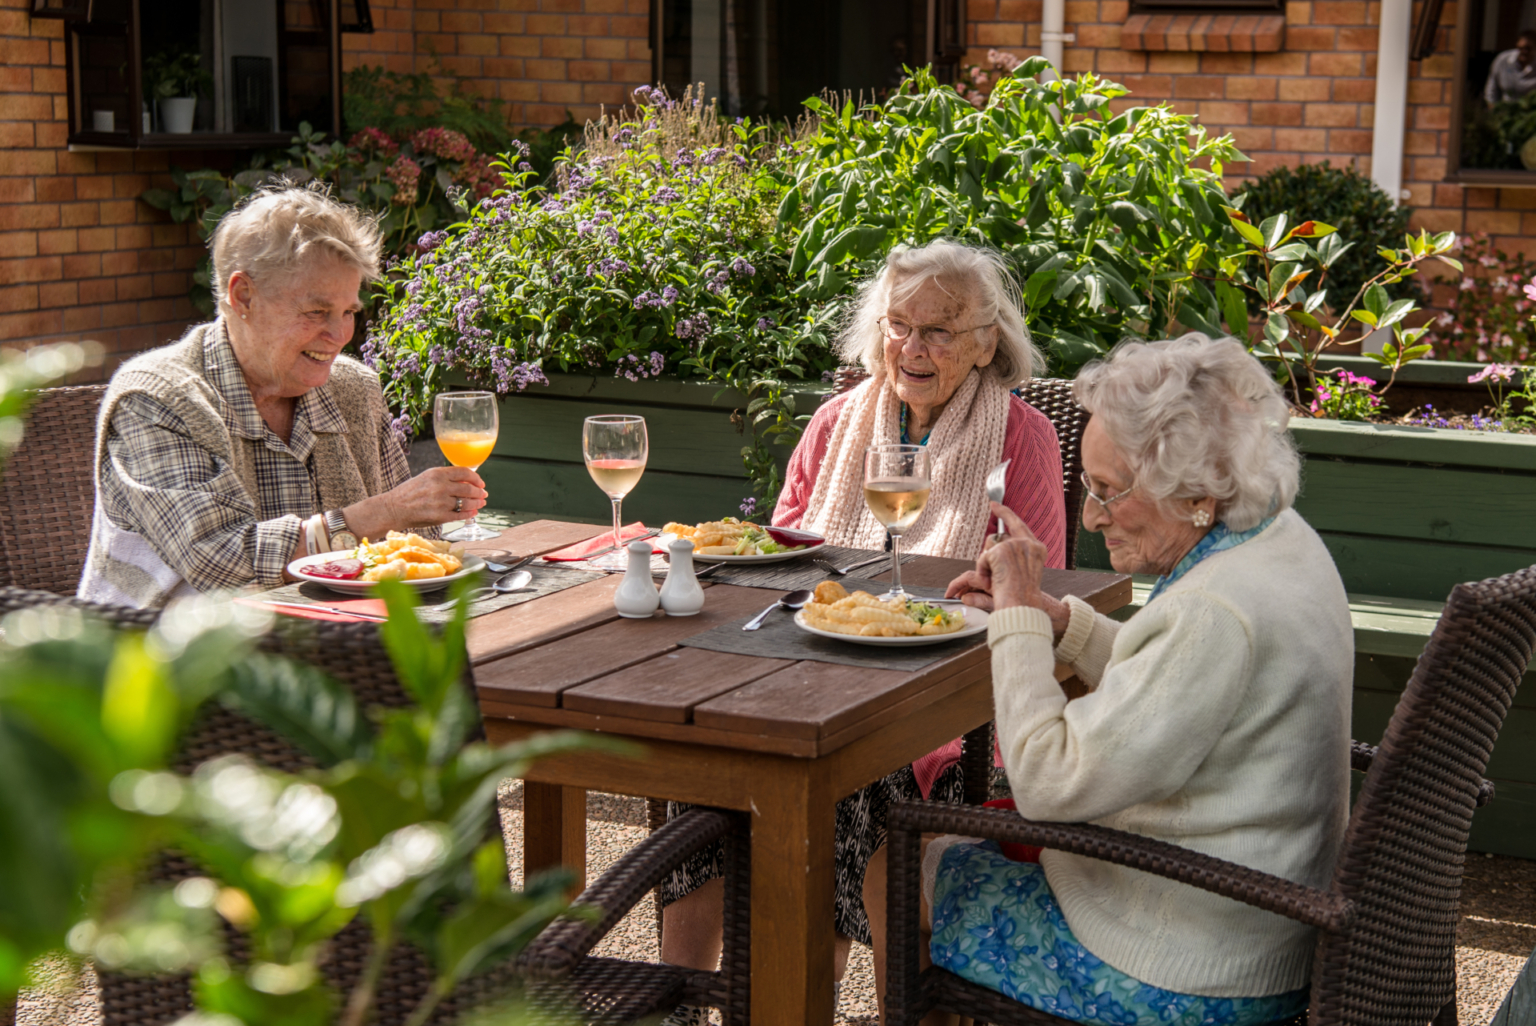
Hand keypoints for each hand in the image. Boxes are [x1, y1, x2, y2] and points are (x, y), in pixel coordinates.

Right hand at [343, 467, 486, 538]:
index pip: (464, 472)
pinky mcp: (440, 516)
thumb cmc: (409, 493)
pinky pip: (460, 515)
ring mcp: (441, 502)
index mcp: (437, 474)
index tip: (480, 482)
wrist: (393, 508)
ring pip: (466, 502)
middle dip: (479, 492)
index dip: (476, 478)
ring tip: (481, 503)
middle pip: (468, 488)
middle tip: (483, 494)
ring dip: (477, 503)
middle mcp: (440, 486)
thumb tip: (466, 481)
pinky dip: (469, 513)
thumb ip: (445, 478)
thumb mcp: (426, 477)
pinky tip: (473, 512)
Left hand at [945, 502, 1040, 609]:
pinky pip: (983, 558)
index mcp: (1037, 549)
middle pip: (999, 537)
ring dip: (988, 566)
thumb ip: (1013, 556)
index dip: (1006, 514)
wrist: (1022, 606)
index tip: (994, 504)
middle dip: (990, 552)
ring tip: (997, 581)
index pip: (1019, 525)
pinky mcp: (1001, 551)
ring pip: (990, 549)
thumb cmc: (1022, 596)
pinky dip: (983, 571)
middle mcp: (1028, 543)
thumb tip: (992, 540)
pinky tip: (991, 582)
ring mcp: (1015, 546)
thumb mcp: (1022, 572)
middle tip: (989, 530)